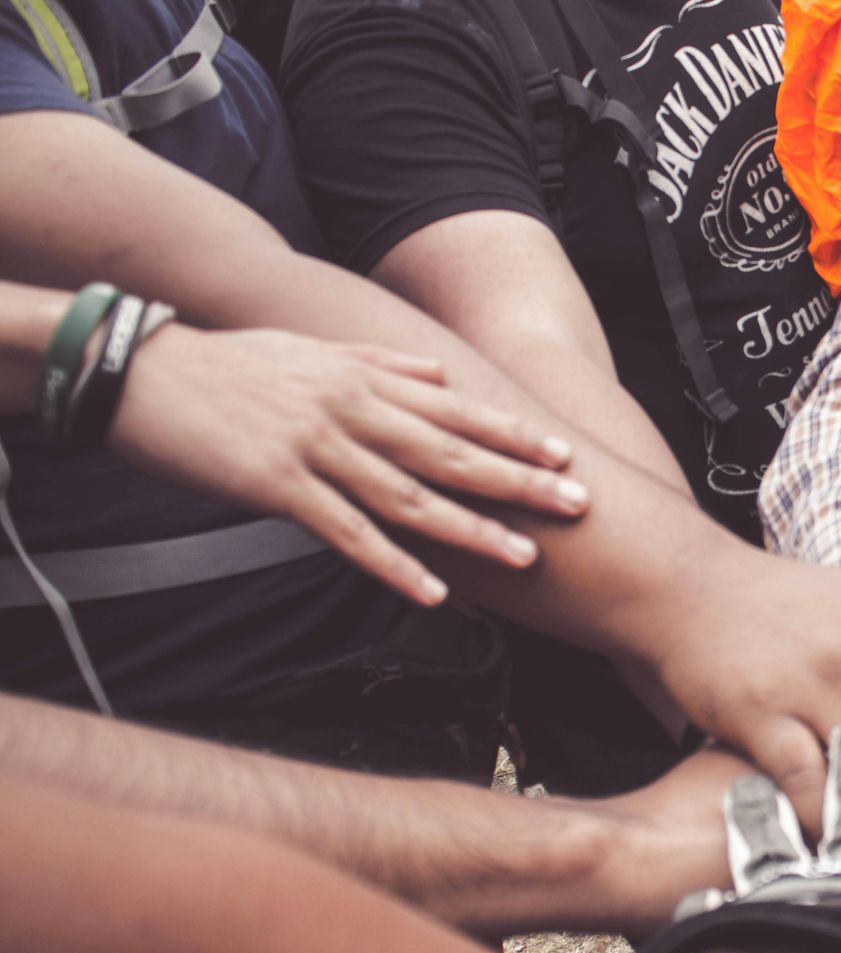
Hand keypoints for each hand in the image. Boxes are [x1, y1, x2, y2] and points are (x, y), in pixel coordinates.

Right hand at [110, 325, 589, 605]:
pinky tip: (432, 592)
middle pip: (451, 452)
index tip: (565, 452)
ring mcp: (316, 448)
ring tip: (523, 559)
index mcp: (363, 378)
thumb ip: (380, 359)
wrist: (139, 370)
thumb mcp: (312, 349)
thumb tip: (439, 369)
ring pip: (410, 496)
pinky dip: (393, 563)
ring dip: (471, 531)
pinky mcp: (277, 484)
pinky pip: (346, 532)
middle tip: (576, 506)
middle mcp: (352, 410)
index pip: (455, 409)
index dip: (512, 433)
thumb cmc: (227, 363)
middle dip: (518, 481)